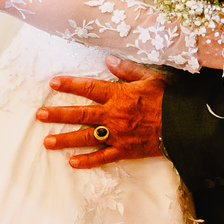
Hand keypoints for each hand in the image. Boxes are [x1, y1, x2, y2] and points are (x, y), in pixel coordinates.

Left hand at [37, 56, 167, 168]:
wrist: (184, 125)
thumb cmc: (168, 99)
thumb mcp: (150, 77)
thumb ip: (127, 69)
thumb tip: (108, 60)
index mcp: (119, 95)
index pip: (89, 88)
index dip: (70, 84)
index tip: (53, 83)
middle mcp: (113, 115)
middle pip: (81, 114)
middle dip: (58, 114)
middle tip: (39, 115)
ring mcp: (117, 134)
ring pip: (86, 137)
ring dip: (65, 139)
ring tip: (47, 141)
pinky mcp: (124, 150)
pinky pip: (103, 157)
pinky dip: (88, 161)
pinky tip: (72, 163)